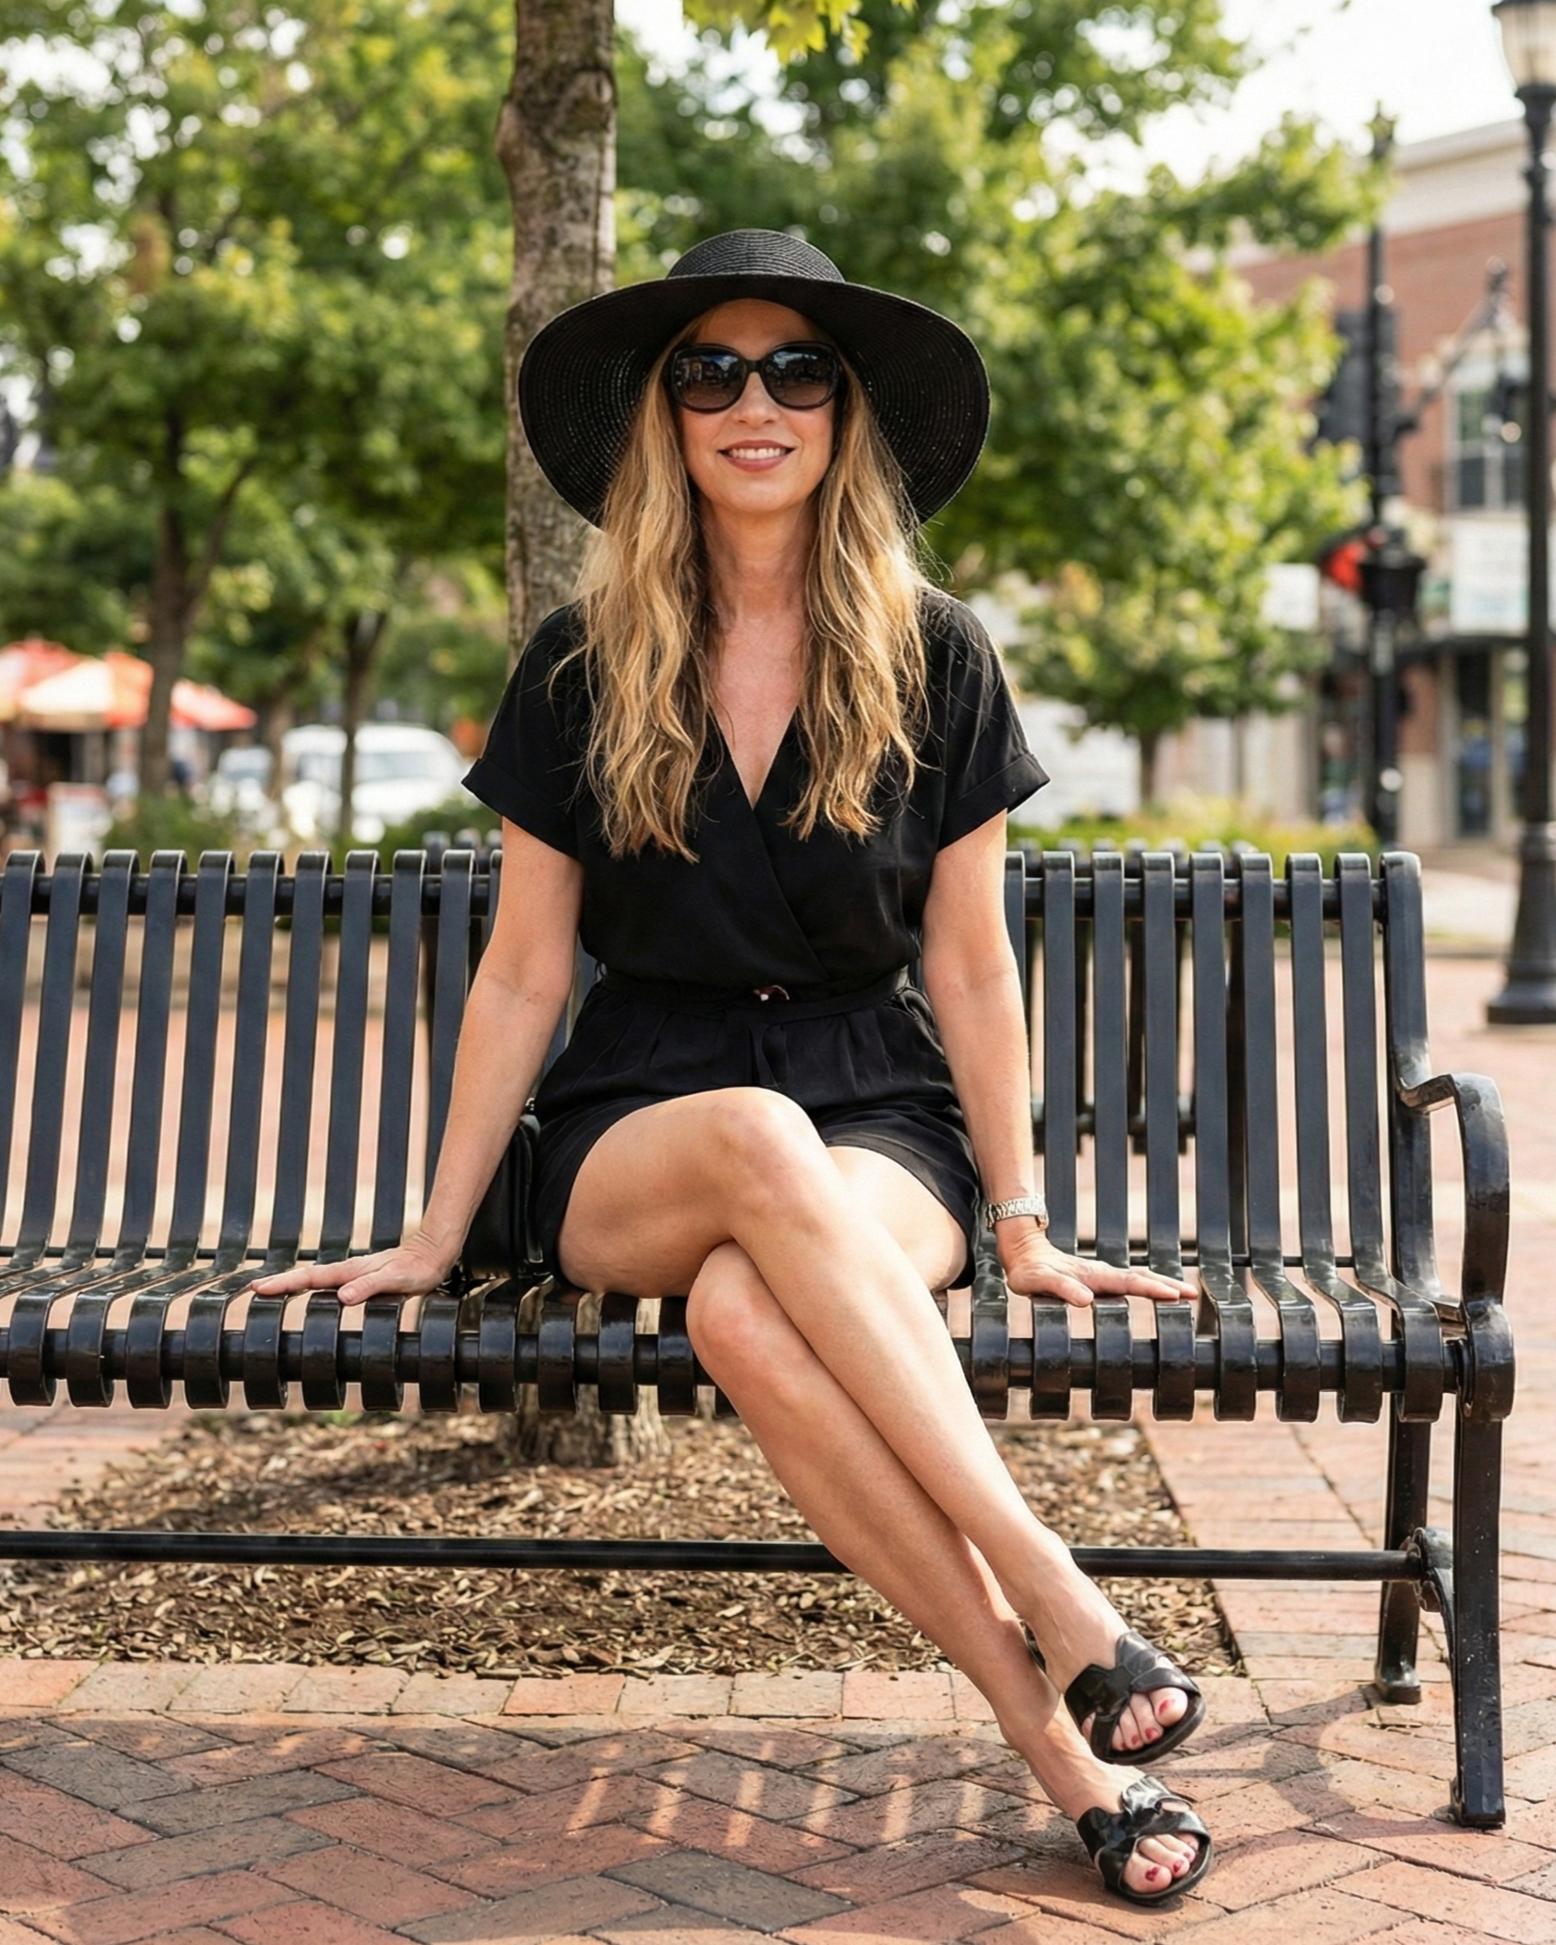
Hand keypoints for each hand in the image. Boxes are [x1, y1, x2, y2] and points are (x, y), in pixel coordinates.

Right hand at [249, 1232, 454, 1308]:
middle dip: (281, 1283)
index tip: (259, 1288)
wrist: (434, 1253)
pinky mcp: (363, 1276)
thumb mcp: (395, 1282)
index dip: (285, 1284)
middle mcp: (349, 1271)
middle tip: (253, 1289)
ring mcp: (355, 1273)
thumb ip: (370, 1288)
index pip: (311, 1278)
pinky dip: (314, 1284)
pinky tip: (311, 1290)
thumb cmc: (418, 1270)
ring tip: (271, 1290)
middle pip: (308, 1276)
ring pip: (318, 1278)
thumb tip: (341, 1298)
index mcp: (351, 1272)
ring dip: (294, 1283)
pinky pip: (331, 1281)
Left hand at [996, 1222, 1195, 1308]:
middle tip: (1193, 1294)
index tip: (1174, 1295)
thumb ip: (1061, 1289)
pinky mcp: (1099, 1278)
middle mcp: (1101, 1274)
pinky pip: (1129, 1280)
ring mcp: (1102, 1275)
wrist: (1022, 1252)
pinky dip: (1148, 1284)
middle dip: (1167, 1285)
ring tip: (1185, 1292)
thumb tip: (1086, 1300)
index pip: (1129, 1283)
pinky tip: (1157, 1290)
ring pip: (1138, 1277)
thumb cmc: (1029, 1271)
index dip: (1152, 1289)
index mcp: (1093, 1276)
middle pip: (1141, 1278)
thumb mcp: (1039, 1282)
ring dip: (1161, 1283)